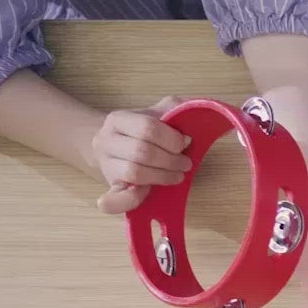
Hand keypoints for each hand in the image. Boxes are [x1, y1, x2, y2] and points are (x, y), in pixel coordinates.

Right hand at [86, 97, 191, 214]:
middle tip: (185, 163)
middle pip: (142, 152)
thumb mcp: (155, 114)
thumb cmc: (138, 132)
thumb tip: (201, 108)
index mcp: (118, 119)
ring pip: (135, 173)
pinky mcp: (111, 187)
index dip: (172, 139)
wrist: (110, 146)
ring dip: (163, 176)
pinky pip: (118, 199)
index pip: (147, 128)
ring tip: (177, 175)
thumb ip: (176, 108)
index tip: (185, 144)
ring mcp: (106, 165)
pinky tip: (148, 192)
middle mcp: (106, 140)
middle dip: (171, 160)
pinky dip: (134, 199)